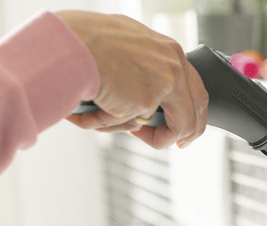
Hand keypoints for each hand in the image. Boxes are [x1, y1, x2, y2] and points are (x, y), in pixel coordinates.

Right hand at [56, 10, 207, 148]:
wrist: (71, 42)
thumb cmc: (87, 40)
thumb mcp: (126, 47)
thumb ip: (140, 69)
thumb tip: (140, 99)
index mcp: (170, 51)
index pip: (194, 88)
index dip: (192, 112)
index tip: (181, 128)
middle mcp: (173, 66)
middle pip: (195, 112)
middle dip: (184, 134)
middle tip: (168, 143)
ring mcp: (162, 85)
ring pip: (168, 129)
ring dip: (140, 134)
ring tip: (104, 119)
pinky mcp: (144, 102)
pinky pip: (128, 126)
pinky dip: (104, 123)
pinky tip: (88, 111)